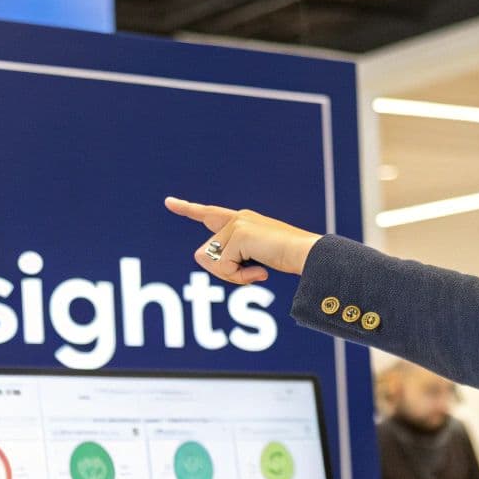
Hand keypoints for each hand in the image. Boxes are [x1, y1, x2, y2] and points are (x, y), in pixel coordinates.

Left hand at [164, 197, 322, 284]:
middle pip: (206, 253)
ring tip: (259, 271)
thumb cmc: (288, 260)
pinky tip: (261, 272)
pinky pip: (224, 266)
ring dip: (233, 275)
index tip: (169, 202)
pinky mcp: (239, 234)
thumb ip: (228, 260)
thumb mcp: (254, 261)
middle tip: (252, 273)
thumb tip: (198, 255)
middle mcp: (237, 218)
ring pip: (213, 261)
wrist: (309, 255)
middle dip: (224, 271)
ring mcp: (238, 224)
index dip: (188, 209)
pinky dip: (240, 277)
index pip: (210, 214)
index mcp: (243, 221)